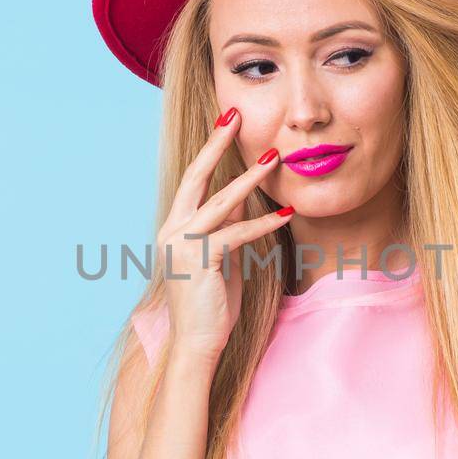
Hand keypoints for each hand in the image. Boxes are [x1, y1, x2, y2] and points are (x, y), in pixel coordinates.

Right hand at [157, 108, 292, 361]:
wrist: (196, 344)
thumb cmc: (211, 305)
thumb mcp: (222, 258)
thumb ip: (227, 226)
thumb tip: (241, 198)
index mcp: (174, 228)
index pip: (193, 180)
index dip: (211, 150)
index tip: (226, 121)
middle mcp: (172, 231)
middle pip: (196, 177)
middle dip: (217, 143)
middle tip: (235, 114)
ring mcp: (182, 245)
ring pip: (220, 202)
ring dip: (250, 178)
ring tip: (274, 157)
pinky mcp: (200, 261)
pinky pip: (236, 234)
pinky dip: (262, 224)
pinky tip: (285, 214)